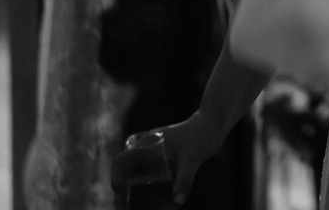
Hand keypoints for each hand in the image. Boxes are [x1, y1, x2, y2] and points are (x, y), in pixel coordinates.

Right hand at [111, 111, 226, 207]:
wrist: (212, 125)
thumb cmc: (201, 138)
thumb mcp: (192, 160)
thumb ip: (184, 180)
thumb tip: (177, 204)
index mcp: (146, 143)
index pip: (121, 160)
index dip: (115, 177)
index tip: (118, 192)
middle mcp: (145, 147)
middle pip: (125, 170)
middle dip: (121, 189)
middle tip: (123, 208)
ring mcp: (153, 152)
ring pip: (134, 172)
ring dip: (131, 188)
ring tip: (131, 207)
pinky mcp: (161, 158)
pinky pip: (146, 172)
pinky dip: (143, 184)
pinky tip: (148, 200)